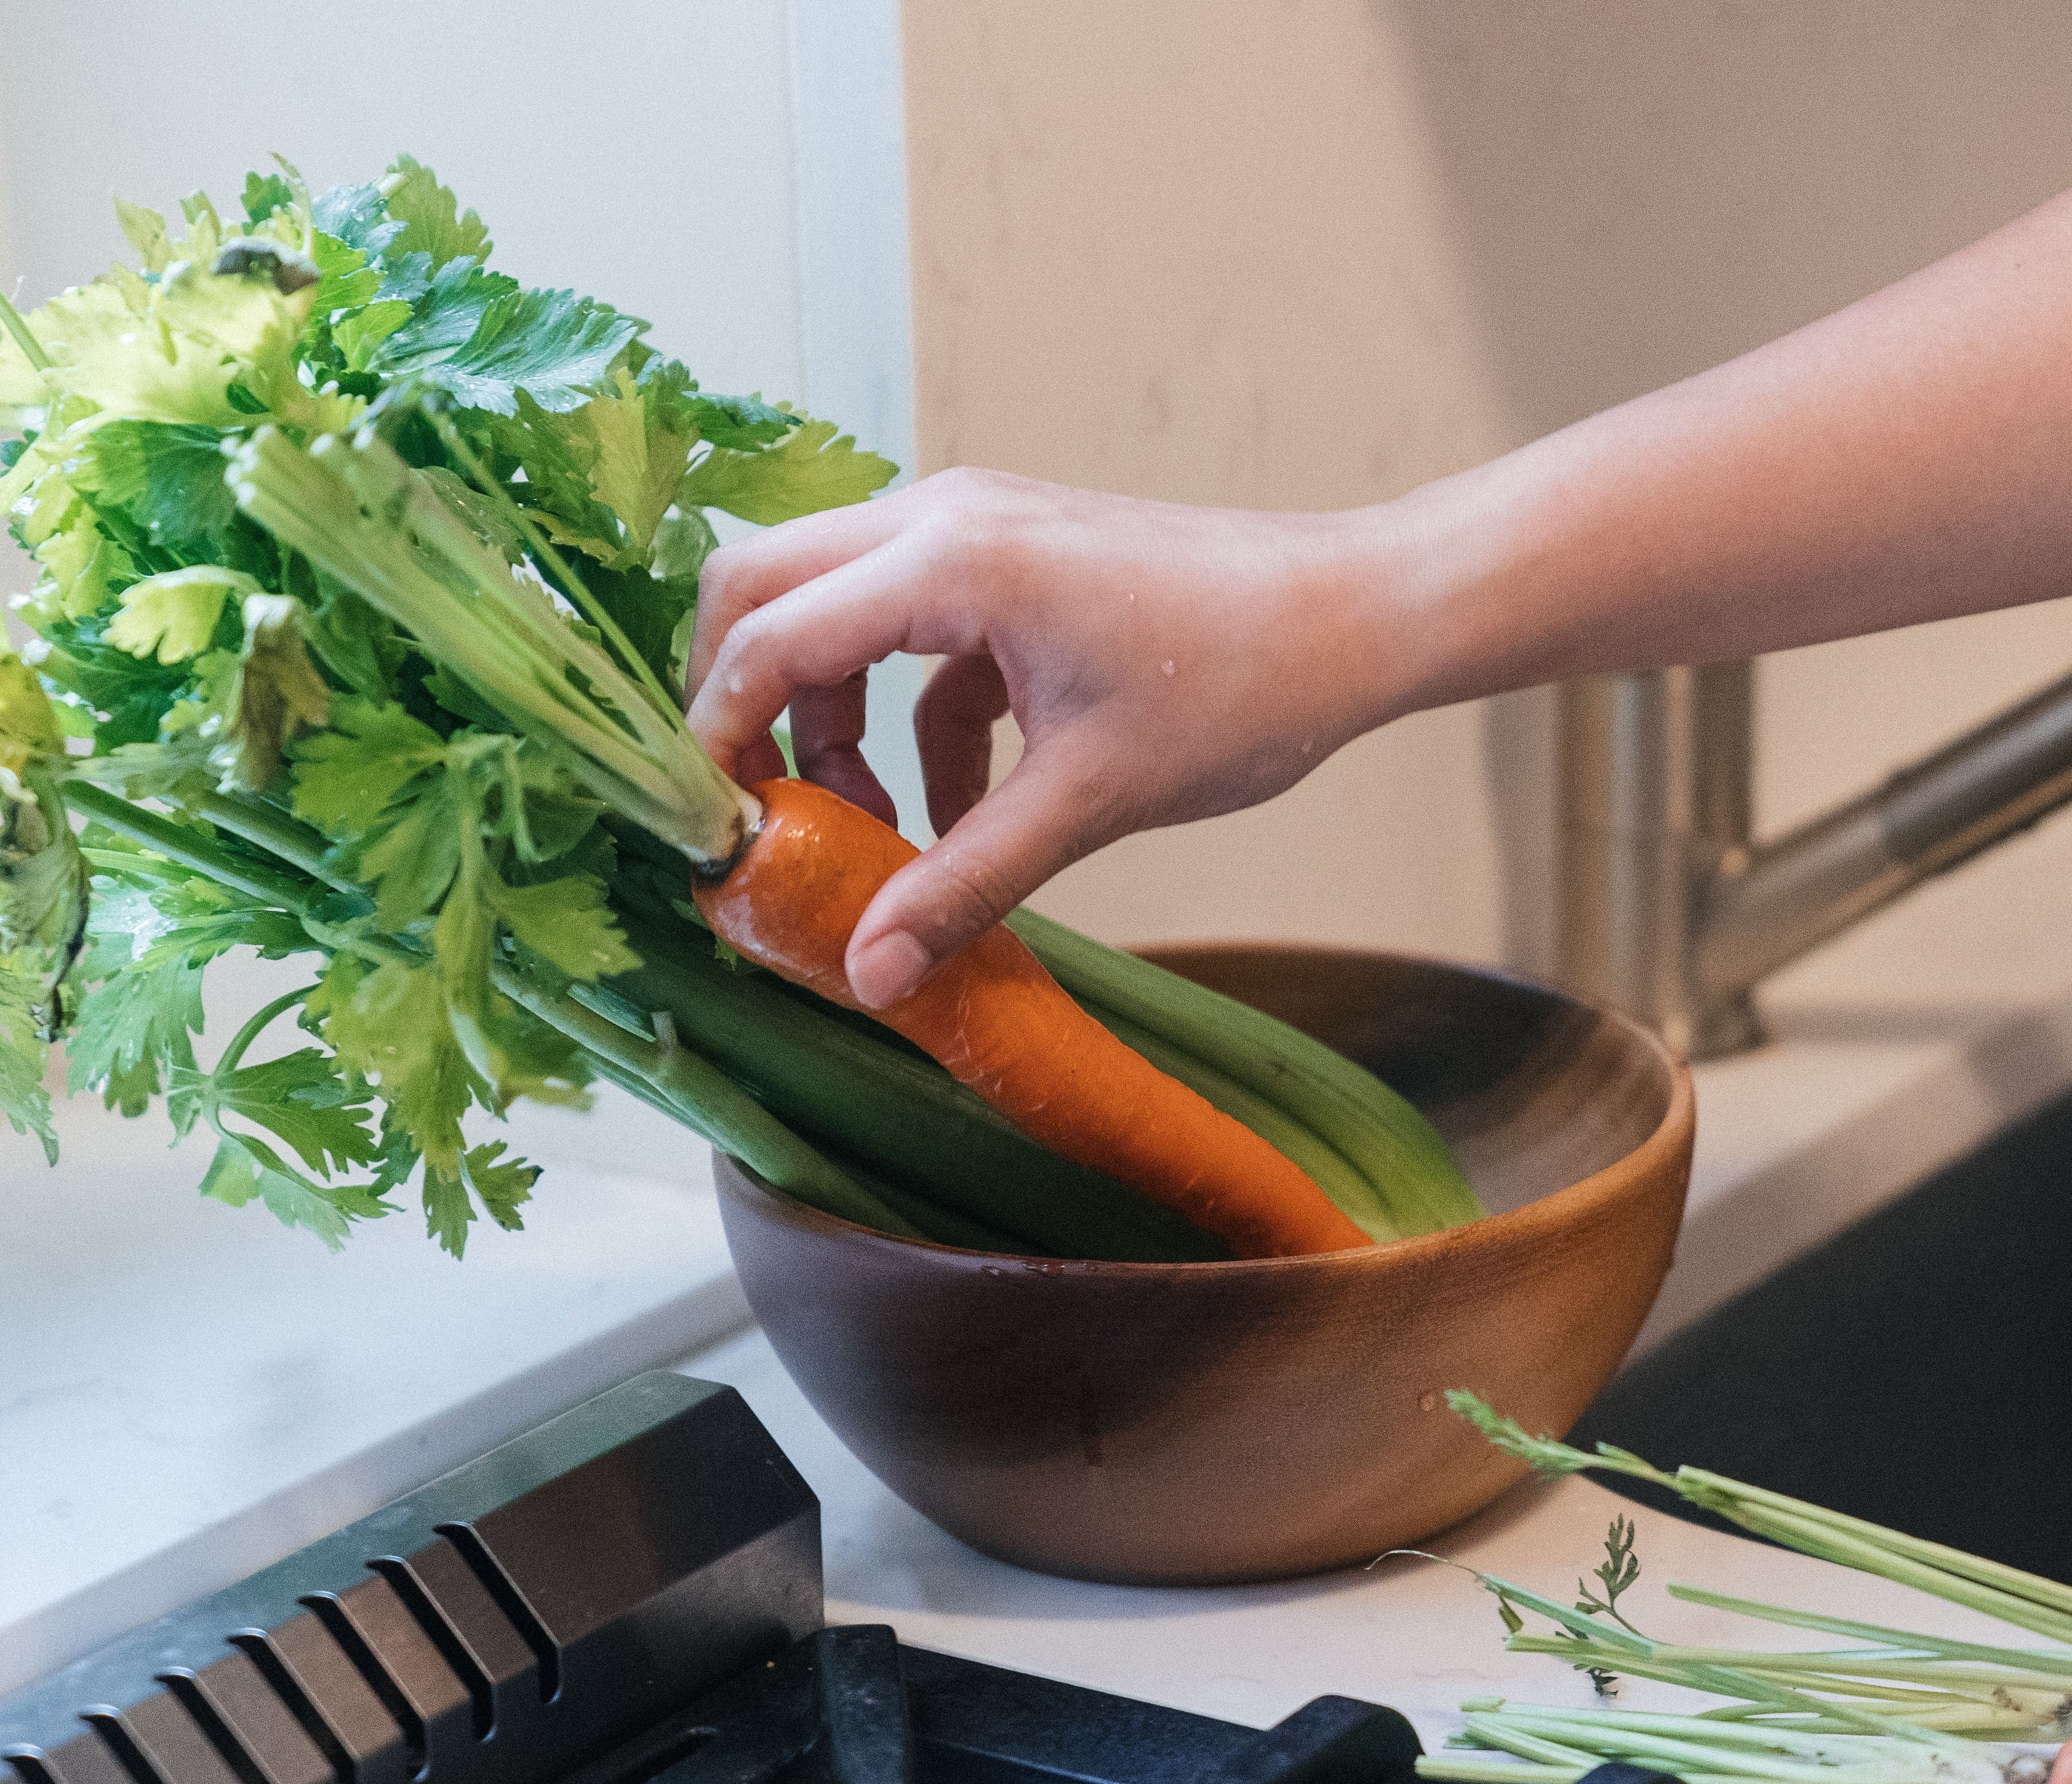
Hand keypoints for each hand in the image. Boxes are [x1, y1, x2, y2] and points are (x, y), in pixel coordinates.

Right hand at [684, 468, 1415, 1007]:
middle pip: (766, 593)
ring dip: (830, 725)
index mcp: (949, 559)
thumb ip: (965, 882)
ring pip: (837, 617)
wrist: (1357, 618)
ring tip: (873, 838)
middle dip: (743, 709)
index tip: (712, 836)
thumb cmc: (1243, 688)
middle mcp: (942, 518)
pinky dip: (910, 725)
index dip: (714, 738)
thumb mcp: (1089, 799)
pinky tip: (957, 819)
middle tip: (758, 820)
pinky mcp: (1012, 566)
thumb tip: (867, 973)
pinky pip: (915, 642)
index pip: (767, 636)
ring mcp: (977, 531)